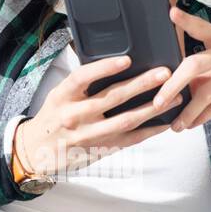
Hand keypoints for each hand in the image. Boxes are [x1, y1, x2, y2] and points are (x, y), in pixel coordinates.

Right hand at [17, 53, 182, 175]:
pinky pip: (129, 139)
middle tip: (164, 73)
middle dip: (141, 84)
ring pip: (125, 120)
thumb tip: (112, 63)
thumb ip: (81, 83)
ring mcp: (88, 135)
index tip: (127, 60)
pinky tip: (165, 121)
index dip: (105, 68)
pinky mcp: (100, 149)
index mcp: (62, 96)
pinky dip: (149, 130)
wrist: (36, 151)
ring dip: (152, 108)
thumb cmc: (52, 117)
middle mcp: (74, 116)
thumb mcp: (57, 95)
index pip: (83, 78)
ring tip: (173, 97)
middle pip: (112, 98)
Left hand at [151, 7, 210, 129]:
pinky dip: (206, 115)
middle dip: (173, 84)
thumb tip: (191, 85)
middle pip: (194, 64)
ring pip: (207, 91)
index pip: (201, 27)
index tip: (170, 13)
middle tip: (158, 100)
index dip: (185, 20)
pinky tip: (195, 123)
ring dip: (188, 111)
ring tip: (175, 125)